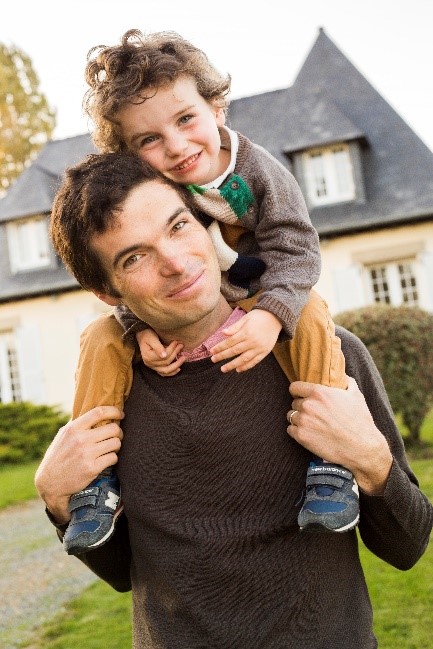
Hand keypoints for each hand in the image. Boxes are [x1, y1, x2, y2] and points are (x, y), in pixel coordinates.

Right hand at [34, 406, 123, 523]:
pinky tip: (106, 459)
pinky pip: (113, 458)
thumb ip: (78, 425)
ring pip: (116, 443)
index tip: (120, 414)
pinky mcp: (92, 468)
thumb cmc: (58, 456)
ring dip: (116, 445)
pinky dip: (113, 458)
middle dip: (118, 432)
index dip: (114, 411)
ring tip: (110, 448)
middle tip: (116, 436)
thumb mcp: (63, 436)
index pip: (99, 412)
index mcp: (73, 428)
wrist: (50, 482)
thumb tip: (96, 413)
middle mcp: (80, 439)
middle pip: (113, 429)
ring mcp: (87, 454)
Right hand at [137, 329, 185, 376]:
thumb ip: (158, 347)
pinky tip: (178, 368)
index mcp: (148, 356)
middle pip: (166, 362)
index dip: (171, 349)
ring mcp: (152, 367)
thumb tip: (164, 355)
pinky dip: (172, 372)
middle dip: (175, 354)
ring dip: (176, 365)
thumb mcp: (151, 338)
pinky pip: (164, 373)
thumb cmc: (147, 336)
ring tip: (183, 358)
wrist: (143, 336)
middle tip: (181, 346)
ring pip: (166, 370)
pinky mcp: (156, 368)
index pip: (163, 356)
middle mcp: (150, 364)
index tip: (176, 342)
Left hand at [210, 309, 281, 372]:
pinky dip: (246, 366)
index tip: (212, 351)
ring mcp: (259, 348)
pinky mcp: (265, 352)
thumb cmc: (258, 317)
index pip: (230, 342)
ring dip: (232, 365)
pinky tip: (238, 370)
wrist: (276, 318)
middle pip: (235, 351)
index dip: (220, 347)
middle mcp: (252, 341)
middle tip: (213, 360)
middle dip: (223, 356)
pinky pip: (255, 361)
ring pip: (244, 359)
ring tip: (223, 369)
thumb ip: (234, 327)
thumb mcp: (245, 318)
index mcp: (246, 332)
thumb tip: (223, 333)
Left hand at [287, 377, 392, 494]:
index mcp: (319, 392)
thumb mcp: (356, 395)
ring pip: (291, 416)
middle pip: (294, 403)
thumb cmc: (360, 420)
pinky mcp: (301, 436)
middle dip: (302, 407)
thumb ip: (345, 381)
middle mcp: (308, 405)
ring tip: (312, 425)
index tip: (303, 396)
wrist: (362, 447)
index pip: (294, 387)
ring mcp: (303, 421)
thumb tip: (341, 375)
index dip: (299, 392)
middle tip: (314, 414)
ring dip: (299, 420)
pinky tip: (310, 434)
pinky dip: (297, 432)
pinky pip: (290, 430)